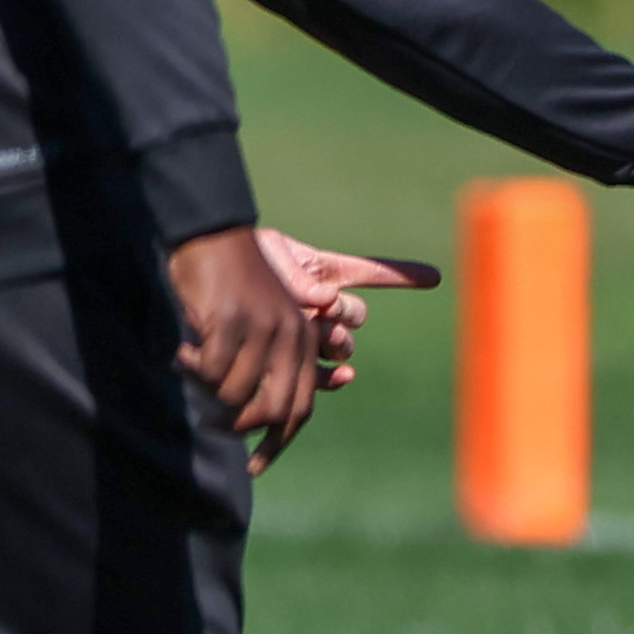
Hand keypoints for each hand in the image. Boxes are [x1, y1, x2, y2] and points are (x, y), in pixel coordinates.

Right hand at [167, 224, 321, 465]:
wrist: (213, 234)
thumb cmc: (230, 282)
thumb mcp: (259, 323)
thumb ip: (265, 363)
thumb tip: (251, 418)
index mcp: (303, 341)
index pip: (300, 408)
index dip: (278, 443)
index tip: (255, 465)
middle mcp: (291, 337)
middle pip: (274, 409)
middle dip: (239, 427)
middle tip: (211, 425)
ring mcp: (263, 329)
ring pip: (236, 394)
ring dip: (206, 392)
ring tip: (189, 372)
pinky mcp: (232, 321)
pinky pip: (210, 370)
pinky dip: (190, 368)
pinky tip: (180, 353)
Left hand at [254, 225, 437, 391]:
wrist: (200, 278)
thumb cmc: (238, 261)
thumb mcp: (266, 256)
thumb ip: (295, 274)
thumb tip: (324, 298)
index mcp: (320, 272)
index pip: (366, 271)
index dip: (398, 273)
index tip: (433, 276)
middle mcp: (318, 303)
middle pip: (352, 316)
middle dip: (347, 318)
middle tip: (329, 316)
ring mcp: (304, 332)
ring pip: (338, 346)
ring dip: (338, 347)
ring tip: (328, 343)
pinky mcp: (287, 358)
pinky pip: (318, 373)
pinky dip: (330, 377)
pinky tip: (342, 377)